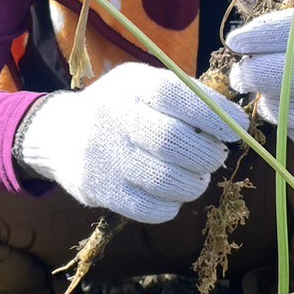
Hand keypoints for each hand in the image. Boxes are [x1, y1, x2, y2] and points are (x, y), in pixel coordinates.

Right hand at [18, 64, 246, 223]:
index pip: (175, 94)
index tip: (235, 129)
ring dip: (194, 183)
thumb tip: (233, 118)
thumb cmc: (119, 108)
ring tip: (194, 177)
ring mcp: (105, 156)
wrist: (58, 134)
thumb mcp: (142, 84)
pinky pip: (150, 209)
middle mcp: (114, 117)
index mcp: (131, 85)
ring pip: (167, 180)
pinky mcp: (100, 190)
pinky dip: (171, 205)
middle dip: (207, 154)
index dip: (213, 114)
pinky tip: (170, 194)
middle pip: (173, 141)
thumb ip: (184, 95)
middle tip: (214, 157)